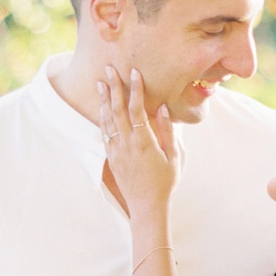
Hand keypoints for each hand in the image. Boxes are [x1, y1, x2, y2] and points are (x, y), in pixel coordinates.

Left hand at [99, 65, 179, 220]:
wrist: (146, 206)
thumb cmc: (166, 181)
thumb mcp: (174, 156)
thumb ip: (169, 131)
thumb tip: (163, 109)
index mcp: (144, 142)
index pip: (137, 109)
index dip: (135, 89)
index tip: (133, 72)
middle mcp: (127, 144)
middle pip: (117, 109)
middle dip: (113, 87)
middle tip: (109, 69)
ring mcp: (116, 150)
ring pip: (107, 120)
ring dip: (104, 100)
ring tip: (100, 82)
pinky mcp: (111, 157)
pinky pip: (104, 133)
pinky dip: (102, 117)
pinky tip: (101, 107)